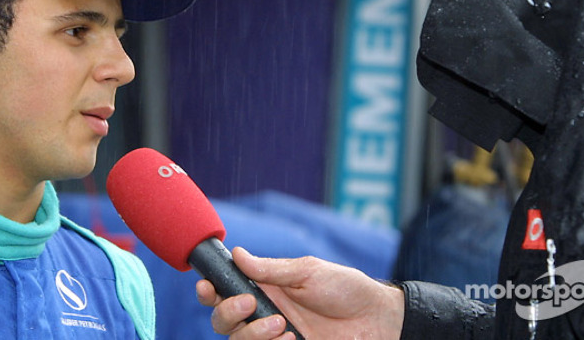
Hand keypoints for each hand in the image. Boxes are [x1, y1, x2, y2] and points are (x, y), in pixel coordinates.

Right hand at [195, 247, 404, 339]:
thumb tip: (237, 253)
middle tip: (250, 304)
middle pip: (222, 322)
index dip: (208, 290)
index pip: (225, 291)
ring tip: (282, 326)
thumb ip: (271, 269)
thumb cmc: (345, 289)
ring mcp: (274, 338)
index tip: (206, 287)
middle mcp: (264, 315)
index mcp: (266, 289)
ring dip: (251, 334)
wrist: (377, 320)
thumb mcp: (308, 271)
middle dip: (227, 313)